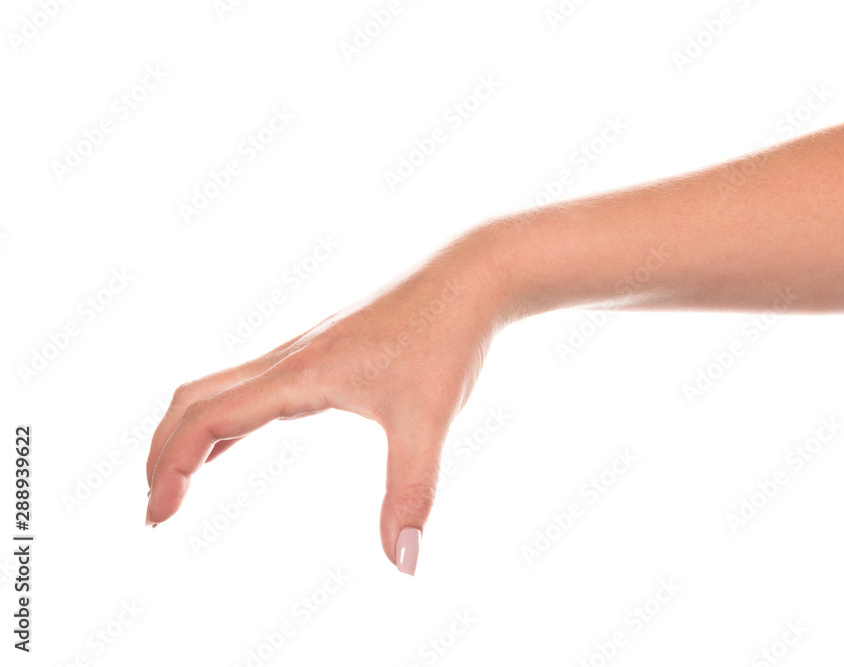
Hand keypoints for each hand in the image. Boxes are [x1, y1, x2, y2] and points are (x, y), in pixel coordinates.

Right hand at [145, 249, 503, 574]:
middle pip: (195, 400)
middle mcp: (288, 358)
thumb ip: (412, 492)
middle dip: (163, 454)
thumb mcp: (429, 419)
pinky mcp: (319, 352)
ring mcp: (301, 352)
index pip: (209, 420)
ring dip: (186, 435)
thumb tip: (405, 565)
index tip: (158, 518)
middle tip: (154, 511)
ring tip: (175, 486)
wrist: (469, 277)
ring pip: (218, 388)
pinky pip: (250, 386)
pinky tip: (228, 445)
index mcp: (299, 373)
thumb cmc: (447, 338)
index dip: (172, 468)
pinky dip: (223, 420)